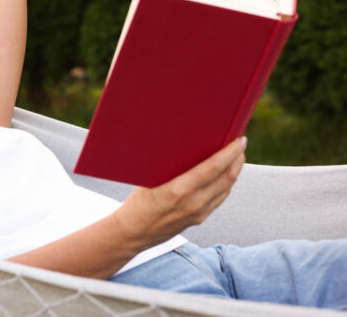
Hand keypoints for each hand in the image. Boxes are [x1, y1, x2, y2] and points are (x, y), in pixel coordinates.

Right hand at [113, 136, 247, 248]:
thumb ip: (170, 166)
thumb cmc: (137, 202)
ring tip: (235, 156)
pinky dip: (226, 184)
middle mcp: (193, 203)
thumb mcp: (149, 180)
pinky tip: (225, 175)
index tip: (239, 140)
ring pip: (227, 188)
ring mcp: (198, 213)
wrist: (133, 233)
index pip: (214, 168)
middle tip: (240, 144)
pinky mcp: (199, 219)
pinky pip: (219, 198)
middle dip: (238, 158)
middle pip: (228, 177)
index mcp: (178, 190)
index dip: (230, 152)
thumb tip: (186, 144)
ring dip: (234, 170)